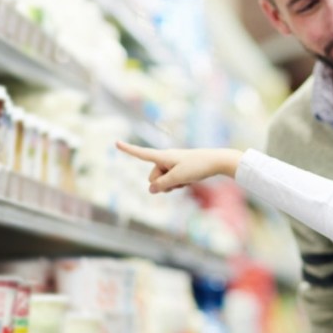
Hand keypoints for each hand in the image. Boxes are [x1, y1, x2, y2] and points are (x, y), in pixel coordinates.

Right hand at [115, 141, 241, 192]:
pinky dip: (178, 184)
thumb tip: (150, 189)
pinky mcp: (180, 169)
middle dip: (162, 184)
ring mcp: (173, 164)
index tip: (116, 142)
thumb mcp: (178, 178)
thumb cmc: (198, 167)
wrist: (217, 161)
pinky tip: (189, 181)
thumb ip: (162, 184)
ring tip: (186, 180)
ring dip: (171, 185)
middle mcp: (166, 159)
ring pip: (163, 181)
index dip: (128, 150)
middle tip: (178, 181)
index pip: (142, 154)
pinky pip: (172, 181)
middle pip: (153, 177)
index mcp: (163, 156)